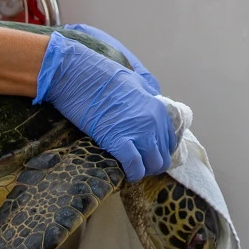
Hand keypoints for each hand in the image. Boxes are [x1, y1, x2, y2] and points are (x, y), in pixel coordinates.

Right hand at [36, 31, 176, 180]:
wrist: (80, 75)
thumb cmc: (102, 75)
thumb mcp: (134, 79)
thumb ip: (147, 94)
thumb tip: (151, 102)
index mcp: (158, 108)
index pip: (169, 142)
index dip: (157, 151)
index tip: (144, 153)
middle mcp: (154, 122)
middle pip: (162, 157)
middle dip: (150, 164)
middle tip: (135, 163)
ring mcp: (139, 132)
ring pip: (153, 165)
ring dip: (142, 170)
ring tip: (129, 168)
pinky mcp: (120, 141)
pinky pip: (135, 167)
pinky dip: (131, 173)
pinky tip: (123, 172)